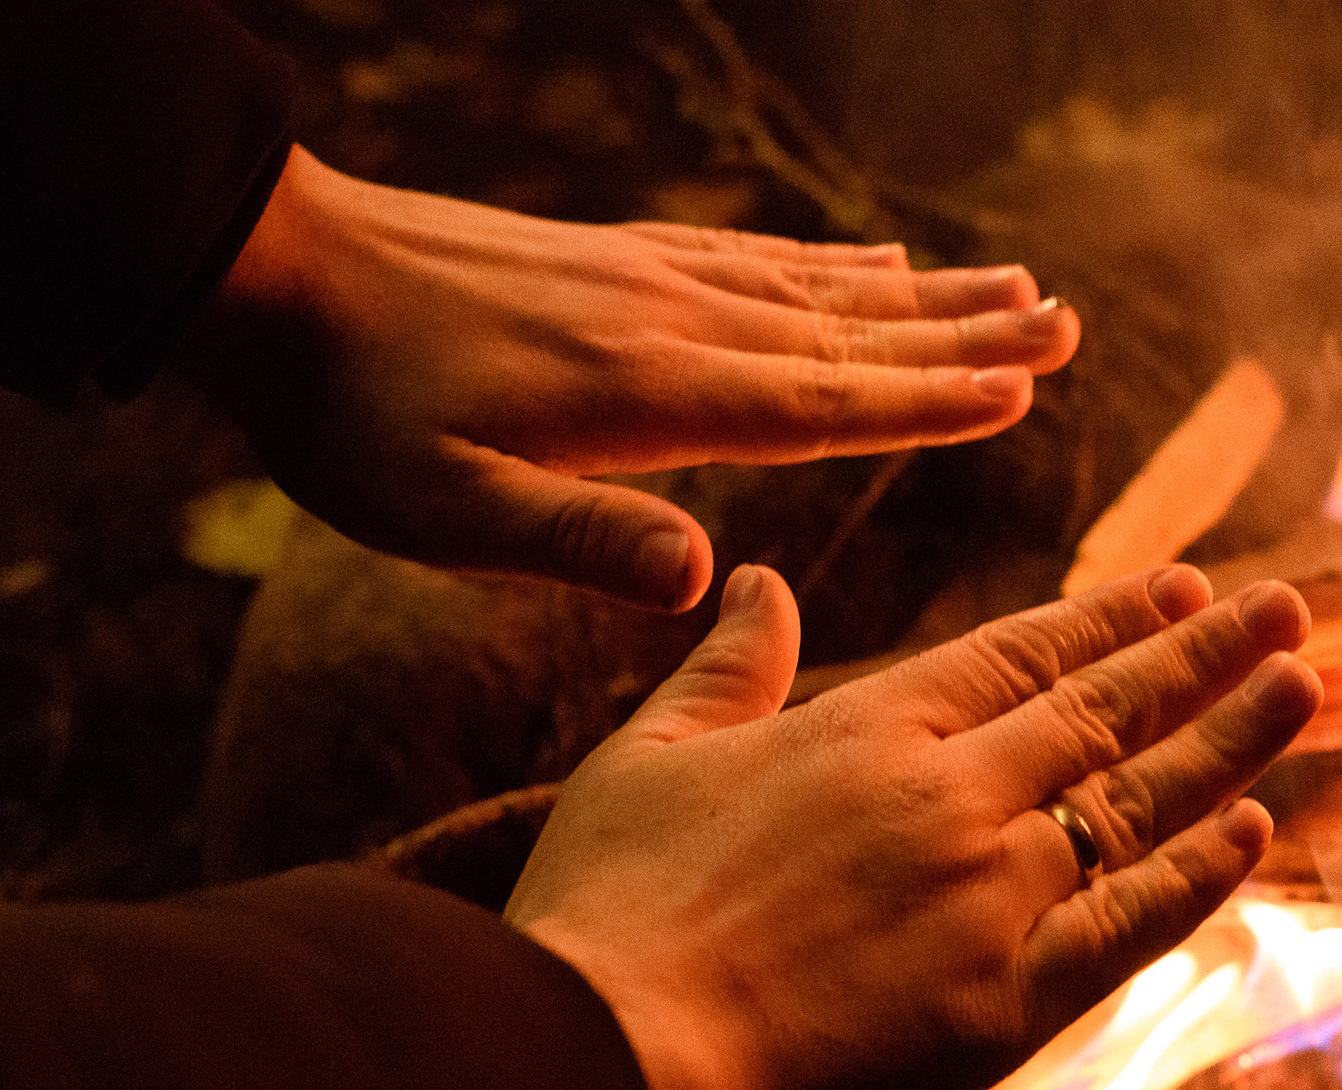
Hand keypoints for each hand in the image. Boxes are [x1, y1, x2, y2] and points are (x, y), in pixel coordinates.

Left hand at [181, 146, 1080, 610]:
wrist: (276, 272)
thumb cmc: (351, 414)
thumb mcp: (442, 509)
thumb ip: (575, 538)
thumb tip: (703, 580)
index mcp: (653, 396)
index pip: (822, 403)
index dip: (928, 401)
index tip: (1025, 391)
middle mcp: (674, 322)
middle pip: (849, 331)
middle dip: (962, 335)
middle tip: (1064, 322)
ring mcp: (649, 279)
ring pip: (817, 288)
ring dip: (921, 294)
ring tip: (1010, 285)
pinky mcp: (616, 257)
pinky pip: (754, 258)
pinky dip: (830, 263)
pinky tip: (869, 258)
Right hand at [505, 563, 1320, 1089]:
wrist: (619, 1062)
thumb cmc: (608, 911)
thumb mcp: (646, 758)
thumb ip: (725, 670)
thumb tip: (763, 583)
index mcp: (866, 728)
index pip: (1020, 655)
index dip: (1109, 619)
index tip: (1180, 587)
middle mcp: (952, 796)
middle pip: (1104, 712)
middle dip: (1202, 655)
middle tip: (1282, 611)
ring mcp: (991, 898)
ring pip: (1140, 804)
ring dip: (1230, 742)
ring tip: (1299, 686)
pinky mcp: (1008, 1005)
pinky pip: (1132, 924)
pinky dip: (1199, 874)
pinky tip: (1252, 830)